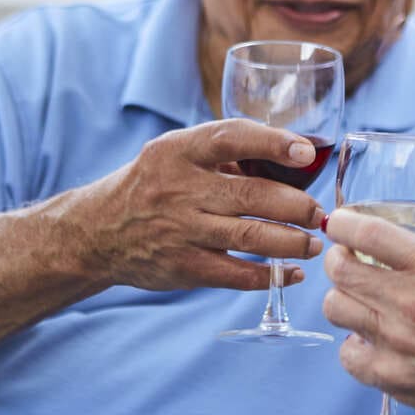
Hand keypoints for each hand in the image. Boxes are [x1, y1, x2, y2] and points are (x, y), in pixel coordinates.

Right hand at [57, 119, 325, 291]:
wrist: (96, 232)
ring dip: (292, 242)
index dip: (273, 143)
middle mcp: (179, 189)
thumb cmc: (152, 185)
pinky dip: (270, 276)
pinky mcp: (183, 267)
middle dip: (296, 206)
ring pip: (250, 238)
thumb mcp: (175, 154)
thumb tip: (290, 157)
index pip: (231, 138)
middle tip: (318, 213)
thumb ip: (223, 153)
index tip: (306, 153)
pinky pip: (236, 275)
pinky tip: (292, 273)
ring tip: (313, 243)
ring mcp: (181, 230)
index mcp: (179, 151)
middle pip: (251, 195)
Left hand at [320, 208, 414, 414]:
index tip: (341, 222)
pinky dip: (353, 345)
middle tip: (347, 258)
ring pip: (335, 306)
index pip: (367, 232)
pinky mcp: (390, 375)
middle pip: (339, 268)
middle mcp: (407, 300)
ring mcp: (394, 340)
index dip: (343, 222)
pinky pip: (346, 353)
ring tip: (359, 300)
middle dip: (337, 257)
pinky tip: (371, 340)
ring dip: (343, 298)